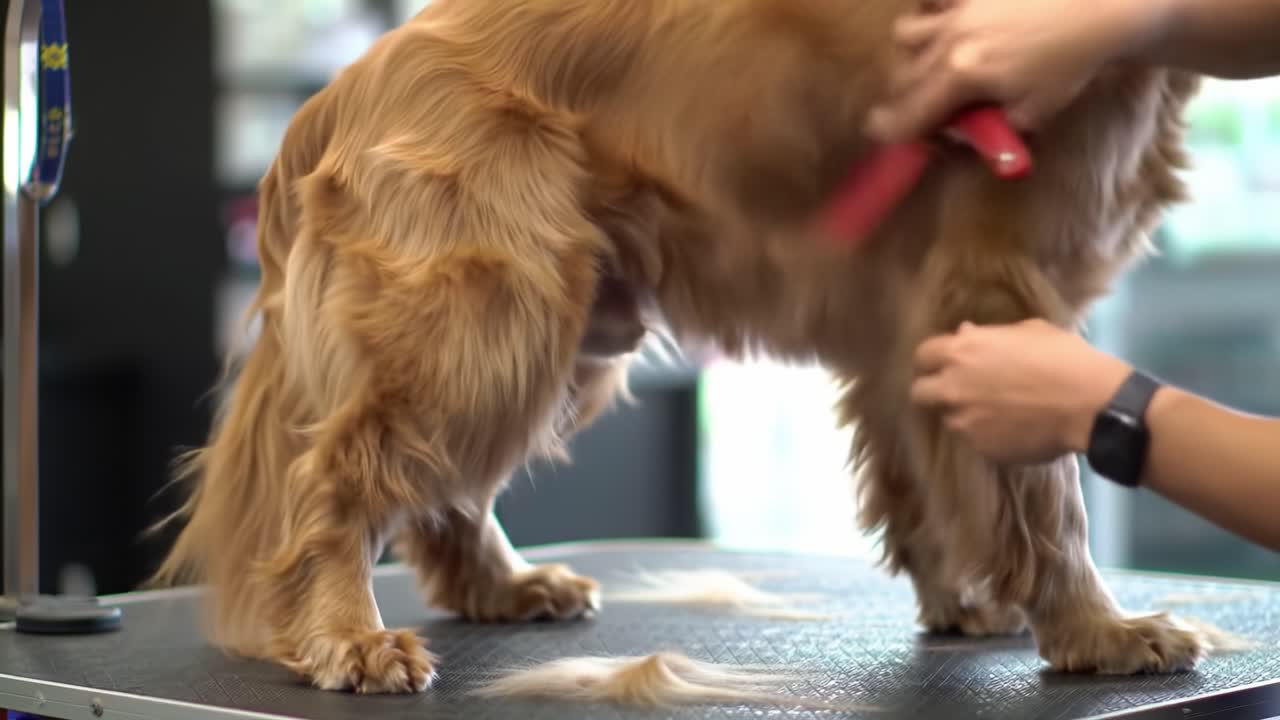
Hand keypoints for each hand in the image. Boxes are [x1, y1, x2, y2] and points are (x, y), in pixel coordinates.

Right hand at [866, 0, 1166, 142]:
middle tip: (930, 106)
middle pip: (900, 76)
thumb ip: (989, 131)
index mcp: (962, 75)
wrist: (1101, 5)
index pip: (907, 113)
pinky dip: (932, 10)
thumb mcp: (1033, 113)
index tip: (884, 134)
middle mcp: (949, 39)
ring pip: (906, 33)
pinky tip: (952, 21)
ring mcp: (957, 7)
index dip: (890, 129)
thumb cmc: (1070, 62)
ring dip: (913, 52)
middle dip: (907, 97)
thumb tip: (958, 135)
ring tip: (937, 59)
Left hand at [909, 319, 1131, 464]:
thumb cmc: (1063, 358)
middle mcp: (953, 387)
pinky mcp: (981, 448)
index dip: (931, 360)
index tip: (941, 364)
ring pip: (948, 419)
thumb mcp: (1028, 332)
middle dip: (932, 391)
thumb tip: (965, 333)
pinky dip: (986, 435)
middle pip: (920, 392)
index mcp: (961, 352)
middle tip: (956, 392)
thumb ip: (988, 335)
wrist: (1090, 403)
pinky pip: (974, 440)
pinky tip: (1011, 429)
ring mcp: (964, 421)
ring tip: (994, 412)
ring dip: (963, 414)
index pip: (922, 355)